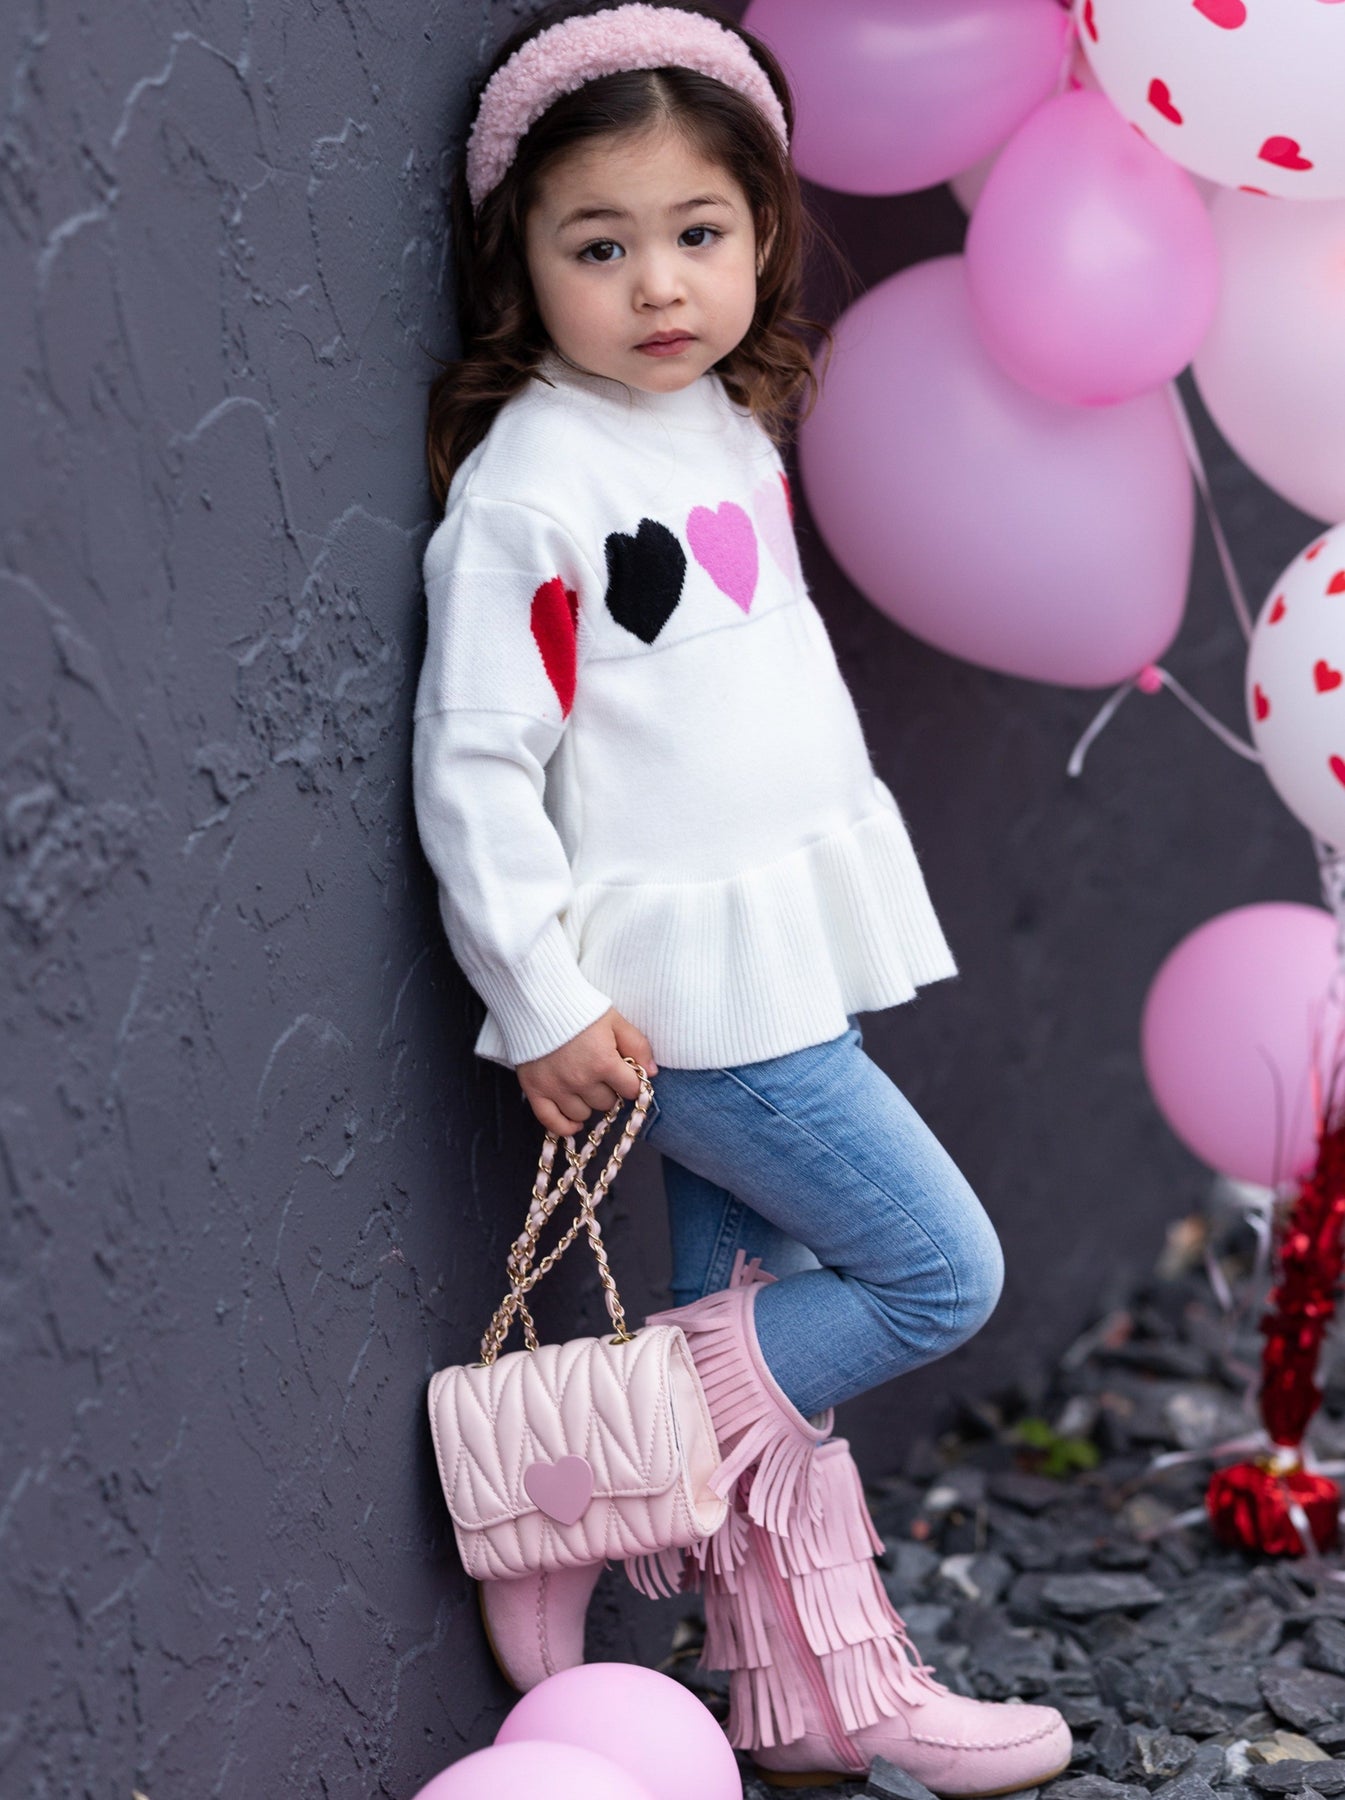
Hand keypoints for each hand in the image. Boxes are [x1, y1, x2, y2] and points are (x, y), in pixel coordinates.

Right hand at [517, 1006, 658, 1137]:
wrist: (537, 999)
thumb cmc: (579, 1007)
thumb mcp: (614, 1020)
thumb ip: (637, 1045)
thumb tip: (652, 1073)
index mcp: (604, 1062)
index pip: (630, 1090)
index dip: (630, 1081)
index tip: (624, 1073)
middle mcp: (581, 1080)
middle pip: (607, 1103)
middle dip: (608, 1090)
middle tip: (600, 1073)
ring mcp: (556, 1088)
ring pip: (582, 1114)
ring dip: (587, 1103)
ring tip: (582, 1085)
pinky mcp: (535, 1090)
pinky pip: (552, 1123)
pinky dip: (564, 1126)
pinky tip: (574, 1121)